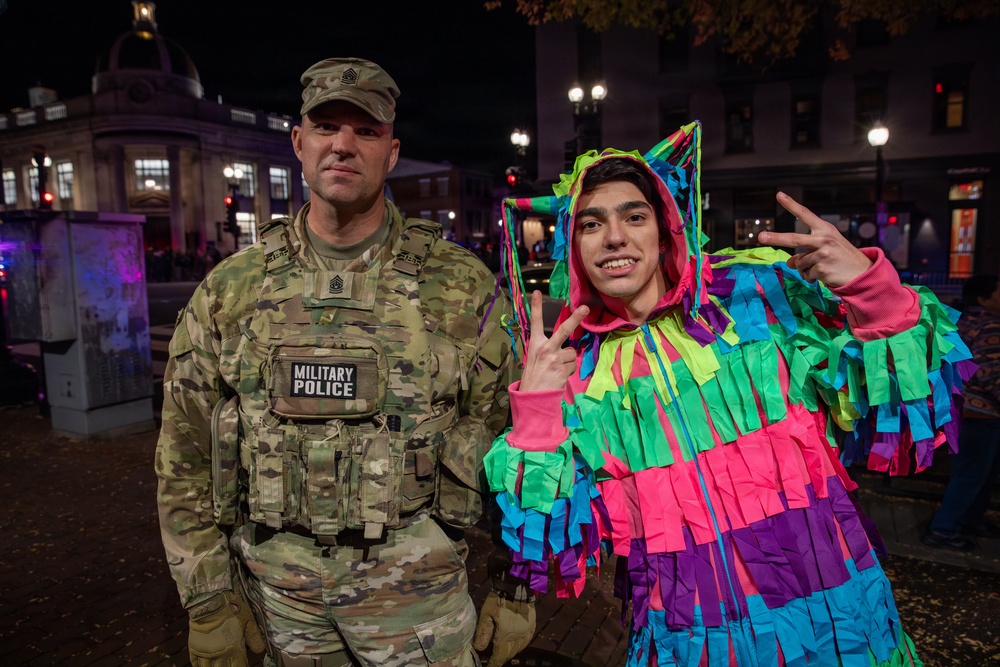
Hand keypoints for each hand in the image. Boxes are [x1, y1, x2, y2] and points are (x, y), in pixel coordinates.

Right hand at [188, 590, 266, 666]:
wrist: (210, 602)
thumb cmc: (232, 609)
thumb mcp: (248, 620)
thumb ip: (254, 637)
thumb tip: (260, 651)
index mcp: (234, 649)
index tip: (244, 665)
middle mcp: (219, 655)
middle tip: (232, 664)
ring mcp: (205, 653)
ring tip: (220, 665)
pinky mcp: (194, 648)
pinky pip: (196, 664)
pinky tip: (207, 665)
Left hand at [472, 591, 536, 666]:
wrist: (516, 585)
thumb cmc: (498, 598)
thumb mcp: (486, 614)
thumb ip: (483, 633)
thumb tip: (478, 649)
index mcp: (506, 635)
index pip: (499, 655)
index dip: (494, 663)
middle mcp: (518, 636)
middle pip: (509, 654)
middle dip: (501, 659)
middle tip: (494, 661)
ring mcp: (527, 631)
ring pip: (519, 649)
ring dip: (510, 653)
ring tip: (503, 654)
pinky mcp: (532, 625)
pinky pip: (527, 641)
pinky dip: (520, 646)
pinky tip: (516, 645)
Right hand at [519, 290, 588, 392]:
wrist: (532, 397)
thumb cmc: (534, 377)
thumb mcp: (534, 358)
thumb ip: (547, 349)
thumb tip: (567, 348)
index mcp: (535, 344)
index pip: (535, 322)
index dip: (535, 307)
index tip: (536, 292)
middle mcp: (545, 348)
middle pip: (563, 330)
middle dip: (575, 318)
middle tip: (585, 308)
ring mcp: (555, 358)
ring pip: (571, 353)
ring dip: (567, 361)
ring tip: (556, 370)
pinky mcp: (563, 369)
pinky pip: (573, 365)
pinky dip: (568, 371)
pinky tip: (559, 376)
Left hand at [758, 192, 872, 287]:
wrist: (862, 273)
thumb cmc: (842, 258)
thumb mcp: (825, 249)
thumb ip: (806, 251)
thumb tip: (789, 262)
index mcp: (824, 229)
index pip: (805, 214)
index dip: (791, 204)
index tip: (779, 195)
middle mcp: (823, 239)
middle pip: (793, 239)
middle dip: (776, 238)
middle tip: (761, 237)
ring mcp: (823, 253)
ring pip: (799, 263)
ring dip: (805, 269)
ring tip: (822, 268)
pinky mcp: (822, 268)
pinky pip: (806, 274)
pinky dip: (812, 278)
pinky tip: (825, 276)